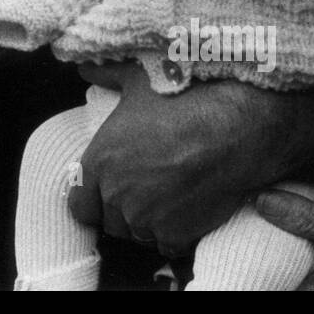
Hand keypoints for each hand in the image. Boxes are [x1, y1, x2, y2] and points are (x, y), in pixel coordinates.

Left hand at [68, 64, 313, 252]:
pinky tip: (186, 213)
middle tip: (145, 190)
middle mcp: (116, 194)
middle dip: (123, 209)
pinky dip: (174, 235)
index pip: (79, 204)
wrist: (234, 130)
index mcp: (99, 161)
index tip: (106, 193)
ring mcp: (145, 219)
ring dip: (148, 222)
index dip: (91, 200)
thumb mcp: (138, 78)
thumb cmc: (184, 100)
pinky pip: (167, 246)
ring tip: (167, 198)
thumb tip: (85, 68)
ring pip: (138, 234)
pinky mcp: (175, 235)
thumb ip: (106, 75)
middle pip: (110, 221)